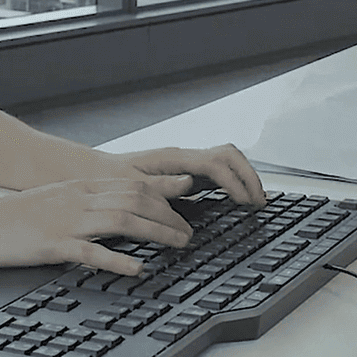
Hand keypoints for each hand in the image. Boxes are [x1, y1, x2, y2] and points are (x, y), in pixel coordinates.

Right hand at [0, 176, 195, 275]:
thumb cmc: (13, 217)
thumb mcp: (55, 200)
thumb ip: (84, 202)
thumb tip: (114, 213)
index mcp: (78, 187)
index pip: (131, 184)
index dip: (163, 195)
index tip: (182, 207)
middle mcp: (77, 198)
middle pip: (134, 199)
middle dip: (168, 214)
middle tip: (188, 231)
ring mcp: (66, 220)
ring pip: (122, 219)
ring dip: (156, 231)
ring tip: (179, 244)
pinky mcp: (54, 244)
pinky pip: (91, 251)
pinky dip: (118, 259)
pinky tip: (137, 267)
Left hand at [111, 143, 266, 206]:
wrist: (97, 174)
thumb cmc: (112, 181)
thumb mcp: (131, 186)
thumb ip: (161, 186)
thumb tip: (189, 184)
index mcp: (173, 158)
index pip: (215, 163)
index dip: (234, 182)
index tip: (245, 202)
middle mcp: (184, 156)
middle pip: (229, 154)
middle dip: (249, 175)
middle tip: (260, 202)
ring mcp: (187, 163)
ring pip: (228, 159)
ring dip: (245, 176)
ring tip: (256, 201)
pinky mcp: (187, 171)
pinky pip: (219, 171)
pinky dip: (235, 181)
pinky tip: (240, 199)